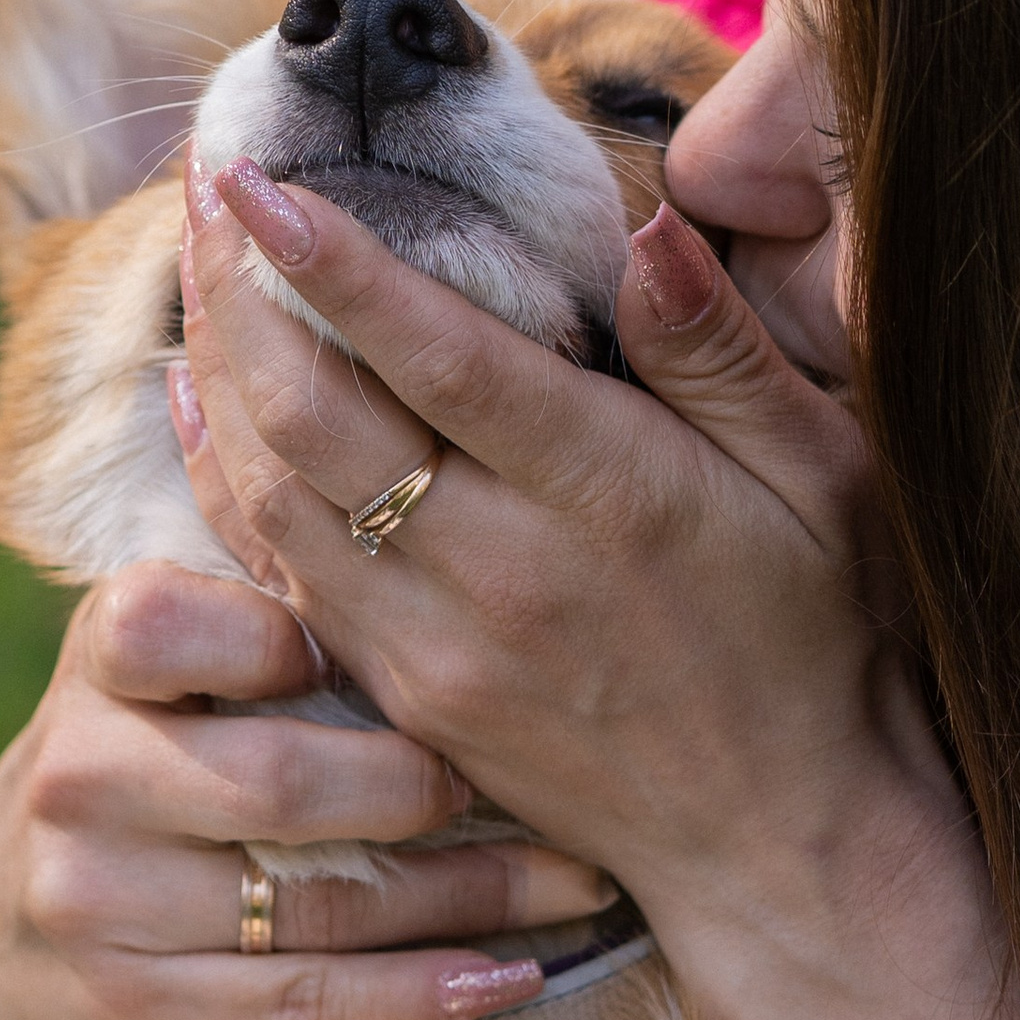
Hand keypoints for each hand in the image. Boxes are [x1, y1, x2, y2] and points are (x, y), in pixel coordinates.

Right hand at [0, 558, 616, 1019]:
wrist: (28, 937)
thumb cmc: (161, 756)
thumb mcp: (177, 662)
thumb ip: (262, 575)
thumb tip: (358, 419)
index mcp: (99, 660)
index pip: (172, 622)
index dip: (286, 639)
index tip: (399, 648)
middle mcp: (78, 776)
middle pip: (281, 783)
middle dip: (424, 788)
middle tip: (529, 781)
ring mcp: (90, 900)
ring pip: (316, 904)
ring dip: (469, 898)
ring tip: (578, 885)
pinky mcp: (125, 1006)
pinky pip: (304, 1000)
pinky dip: (418, 994)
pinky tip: (509, 977)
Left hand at [173, 164, 965, 1009]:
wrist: (787, 843)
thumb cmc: (824, 638)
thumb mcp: (821, 476)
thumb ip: (718, 352)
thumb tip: (648, 226)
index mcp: (606, 495)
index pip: (437, 355)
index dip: (333, 262)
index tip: (258, 176)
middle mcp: (499, 571)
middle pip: (314, 417)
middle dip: (240, 290)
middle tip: (206, 188)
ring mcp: (435, 648)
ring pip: (271, 494)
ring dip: (217, 371)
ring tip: (196, 265)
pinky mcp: (404, 700)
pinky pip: (278, 576)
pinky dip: (223, 478)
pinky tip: (198, 400)